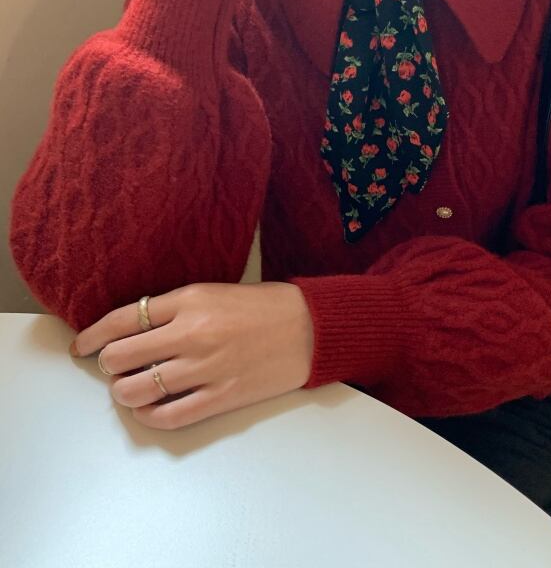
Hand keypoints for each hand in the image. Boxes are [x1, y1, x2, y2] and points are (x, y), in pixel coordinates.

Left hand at [69, 282, 313, 429]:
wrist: (311, 328)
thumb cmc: (265, 306)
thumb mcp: (215, 291)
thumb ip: (174, 308)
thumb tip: (133, 331)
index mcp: (190, 300)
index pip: (123, 319)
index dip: (93, 335)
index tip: (83, 345)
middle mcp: (193, 333)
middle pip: (120, 357)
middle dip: (108, 364)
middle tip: (115, 367)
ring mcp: (207, 367)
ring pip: (137, 390)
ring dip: (124, 392)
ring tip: (131, 388)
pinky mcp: (222, 397)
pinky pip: (170, 416)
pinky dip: (151, 416)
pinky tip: (152, 408)